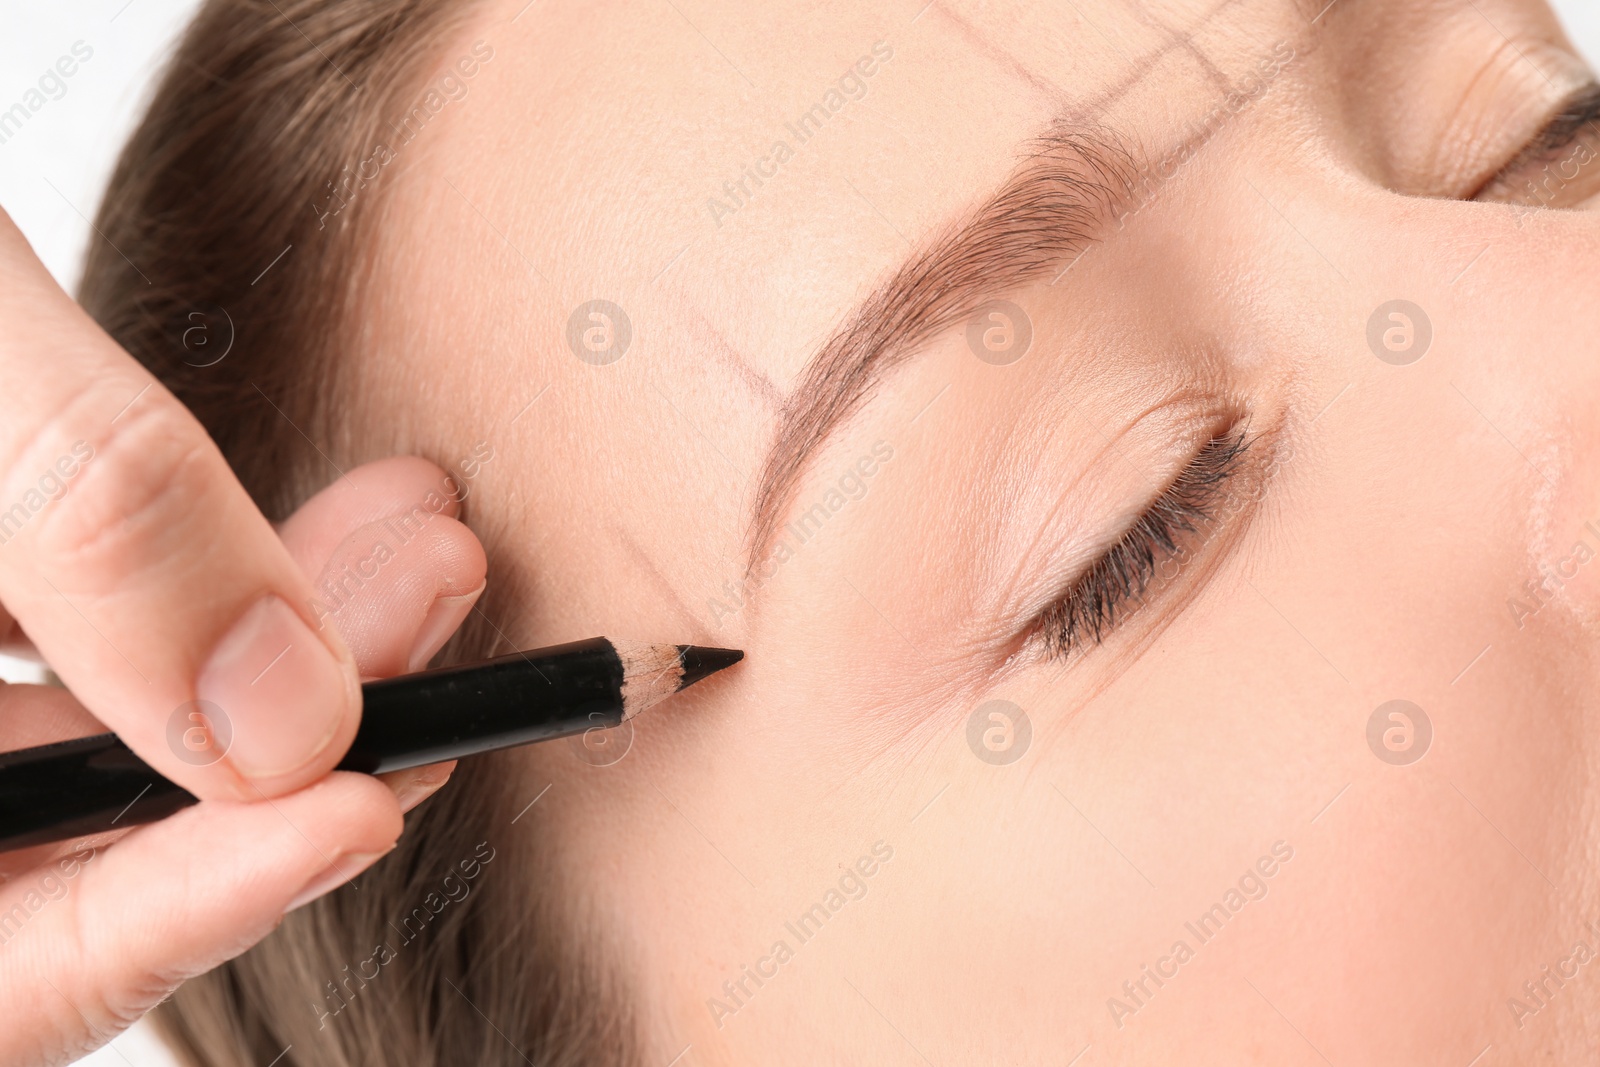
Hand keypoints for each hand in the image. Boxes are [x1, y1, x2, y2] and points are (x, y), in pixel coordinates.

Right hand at [0, 209, 486, 1064]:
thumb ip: (82, 512)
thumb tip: (283, 723)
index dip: (175, 911)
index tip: (364, 809)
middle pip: (76, 844)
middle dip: (288, 744)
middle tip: (437, 612)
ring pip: (115, 739)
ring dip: (295, 650)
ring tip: (426, 539)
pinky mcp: (5, 587)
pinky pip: (110, 640)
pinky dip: (235, 584)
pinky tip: (351, 516)